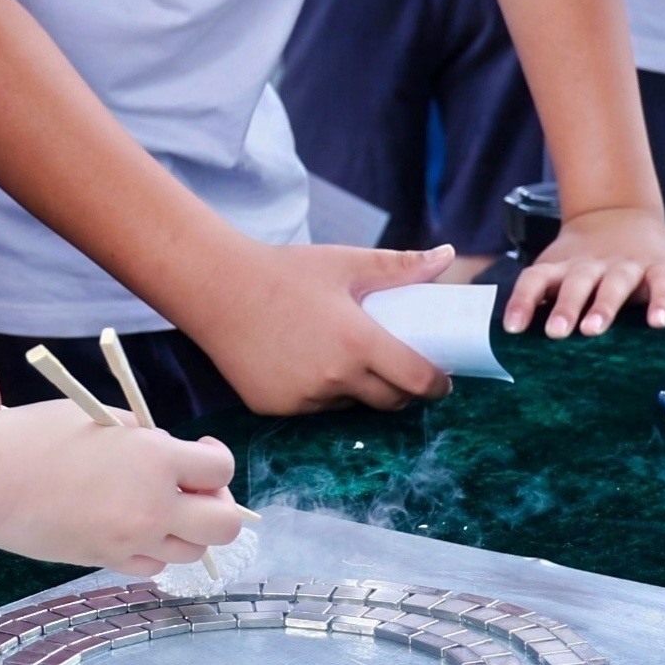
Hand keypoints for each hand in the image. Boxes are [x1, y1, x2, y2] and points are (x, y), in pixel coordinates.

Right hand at [0, 400, 249, 574]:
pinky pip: (151, 566)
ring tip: (161, 507)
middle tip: (196, 489)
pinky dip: (153, 549)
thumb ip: (146, 438)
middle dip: (221, 505)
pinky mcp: (105, 561)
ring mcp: (130, 541)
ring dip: (188, 529)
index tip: (200, 450)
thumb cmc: (35, 435)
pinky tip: (133, 526)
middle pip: (224, 526)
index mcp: (154, 459)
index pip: (220, 470)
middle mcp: (152, 506)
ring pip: (191, 552)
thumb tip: (170, 455)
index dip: (216, 459)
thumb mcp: (101, 416)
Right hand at [184, 241, 454, 414]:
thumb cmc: (285, 272)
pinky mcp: (276, 408)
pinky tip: (307, 365)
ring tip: (349, 360)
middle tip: (401, 369)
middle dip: (404, 390)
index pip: (417, 380)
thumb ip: (400, 266)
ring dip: (359, 391)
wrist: (217, 288)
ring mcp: (304, 398)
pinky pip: (313, 408)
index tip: (442, 380)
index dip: (437, 384)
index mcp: (359, 343)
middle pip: (390, 401)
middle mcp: (334, 379)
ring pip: (350, 406)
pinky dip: (321, 393)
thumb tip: (447, 256)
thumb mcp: (346, 263)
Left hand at [503, 204, 664, 337]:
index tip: (512, 328)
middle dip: (565, 307)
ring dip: (604, 306)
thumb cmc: (582, 260)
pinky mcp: (659, 268)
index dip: (522, 301)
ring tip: (594, 329)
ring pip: (615, 284)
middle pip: (576, 283)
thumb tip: (514, 334)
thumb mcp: (558, 269)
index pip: (535, 280)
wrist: (622, 214)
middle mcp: (592, 265)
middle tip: (555, 332)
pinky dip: (662, 302)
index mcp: (562, 266)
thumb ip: (541, 296)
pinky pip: (662, 284)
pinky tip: (658, 322)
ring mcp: (626, 265)